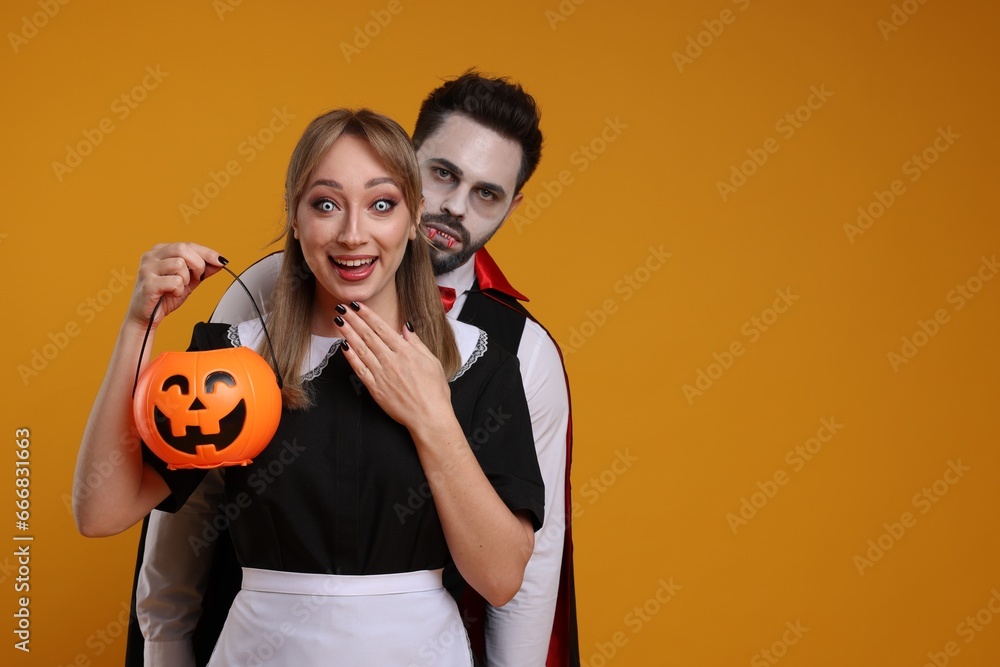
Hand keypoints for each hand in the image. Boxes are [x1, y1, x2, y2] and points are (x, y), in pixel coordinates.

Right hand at [127, 243, 226, 328]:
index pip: (188, 245)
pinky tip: (171, 294)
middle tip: (197, 278)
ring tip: (178, 288)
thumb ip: (202, 270)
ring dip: (185, 280)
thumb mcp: (188, 281)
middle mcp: (151, 256)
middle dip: (198, 264)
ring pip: (179, 264)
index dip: (206, 252)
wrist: (146, 317)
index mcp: (160, 251)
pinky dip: (178, 290)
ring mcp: (147, 269)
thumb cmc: (164, 296)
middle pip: (182, 249)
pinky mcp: (148, 283)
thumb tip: (220, 262)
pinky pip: (174, 281)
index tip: (221, 261)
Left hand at [335, 303, 451, 428]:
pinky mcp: (375, 388)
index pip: (382, 328)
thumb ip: (416, 343)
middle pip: (368, 335)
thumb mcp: (432, 361)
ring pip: (361, 349)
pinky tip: (343, 347)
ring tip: (339, 321)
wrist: (429, 416)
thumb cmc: (435, 391)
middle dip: (354, 320)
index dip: (367, 315)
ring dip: (348, 334)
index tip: (357, 305)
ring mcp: (381, 374)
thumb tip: (406, 327)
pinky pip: (359, 369)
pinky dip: (350, 357)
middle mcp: (391, 360)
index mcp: (405, 352)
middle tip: (342, 307)